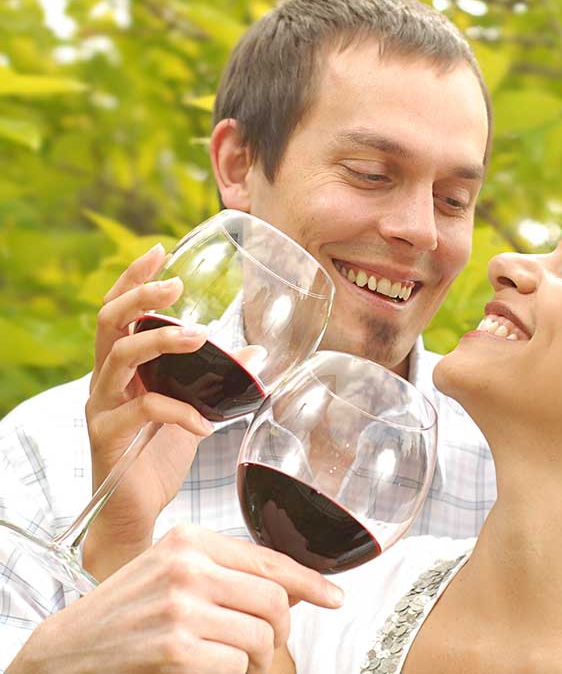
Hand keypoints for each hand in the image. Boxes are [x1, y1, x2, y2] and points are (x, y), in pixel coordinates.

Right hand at [8, 526, 342, 673]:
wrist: (66, 649)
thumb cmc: (127, 608)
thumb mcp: (174, 570)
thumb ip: (228, 571)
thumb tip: (293, 588)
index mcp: (191, 539)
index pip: (270, 559)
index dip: (311, 582)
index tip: (335, 598)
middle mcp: (189, 566)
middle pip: (274, 600)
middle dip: (281, 630)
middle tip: (269, 644)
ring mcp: (181, 607)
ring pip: (260, 637)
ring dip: (257, 658)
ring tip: (234, 659)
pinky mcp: (175, 648)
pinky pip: (235, 666)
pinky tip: (210, 669)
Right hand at [83, 244, 213, 577]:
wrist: (135, 513)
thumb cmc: (159, 455)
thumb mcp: (193, 408)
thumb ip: (215, 381)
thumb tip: (256, 355)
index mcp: (123, 367)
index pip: (118, 311)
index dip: (133, 278)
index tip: (159, 249)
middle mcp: (105, 380)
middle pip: (109, 322)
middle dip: (141, 295)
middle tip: (176, 285)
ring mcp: (103, 407)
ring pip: (121, 357)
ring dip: (162, 340)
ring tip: (202, 338)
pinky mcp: (109, 436)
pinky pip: (143, 409)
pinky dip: (180, 411)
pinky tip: (205, 425)